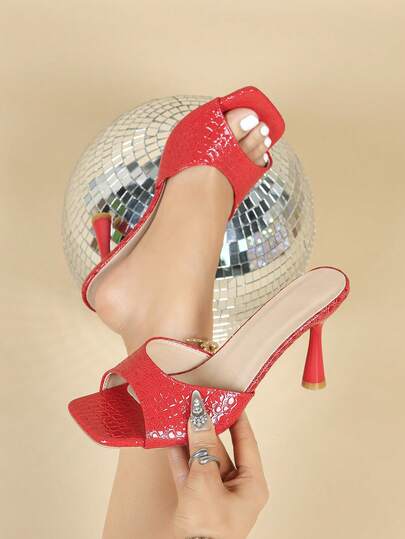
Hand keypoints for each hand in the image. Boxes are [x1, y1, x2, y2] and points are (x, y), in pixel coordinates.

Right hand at [167, 390, 268, 538]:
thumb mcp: (206, 480)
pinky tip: (170, 440)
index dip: (237, 419)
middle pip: (221, 450)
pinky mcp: (196, 503)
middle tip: (196, 406)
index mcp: (251, 484)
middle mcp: (235, 489)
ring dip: (190, 441)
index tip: (229, 400)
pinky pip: (189, 474)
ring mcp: (214, 496)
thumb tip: (200, 415)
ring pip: (202, 461)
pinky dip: (180, 458)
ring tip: (180, 418)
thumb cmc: (209, 528)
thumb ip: (202, 446)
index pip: (246, 443)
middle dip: (206, 429)